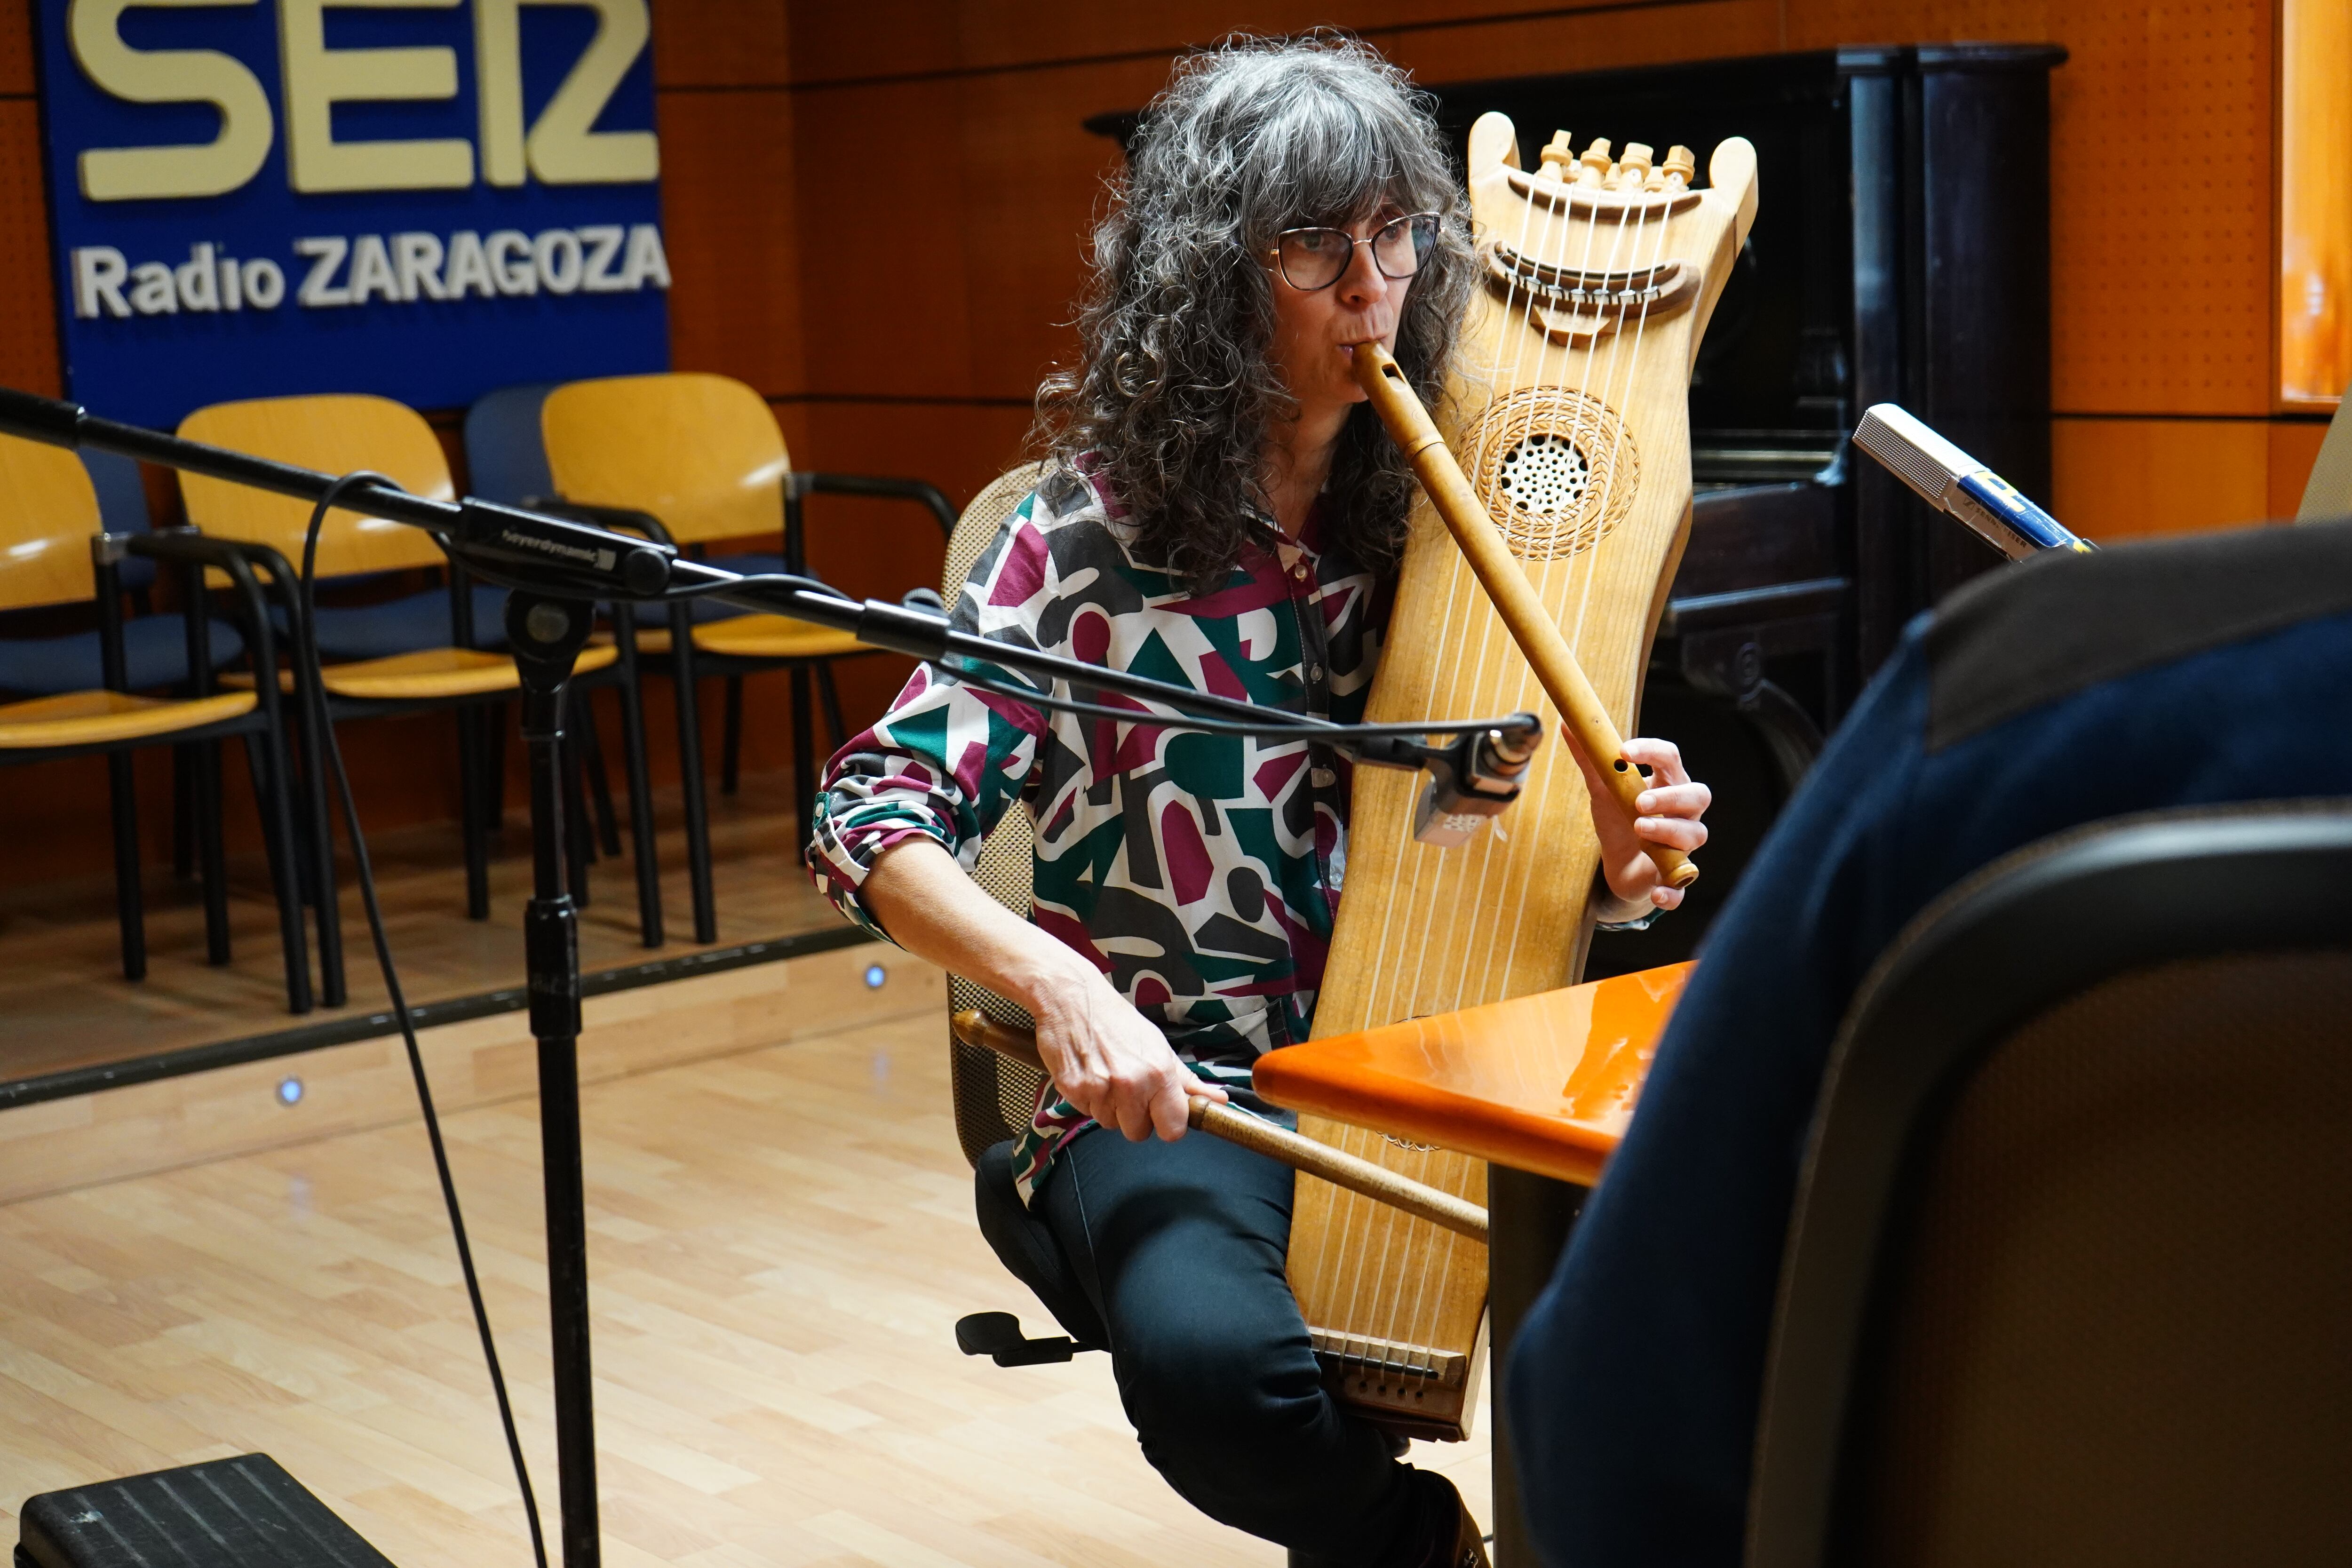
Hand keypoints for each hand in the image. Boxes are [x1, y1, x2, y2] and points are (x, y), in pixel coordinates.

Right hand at [1027, 970, 1226, 1141]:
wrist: (1071, 999)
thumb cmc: (1118, 1021)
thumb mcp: (1159, 1046)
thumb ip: (1188, 1081)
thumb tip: (1219, 1100)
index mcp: (1159, 1073)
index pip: (1173, 1130)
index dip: (1168, 1124)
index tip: (1162, 1114)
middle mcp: (1131, 1084)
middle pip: (1139, 1134)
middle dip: (1135, 1118)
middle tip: (1129, 1090)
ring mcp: (1099, 1089)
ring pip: (1111, 1125)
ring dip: (1110, 1108)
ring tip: (1107, 1076)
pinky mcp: (1073, 1091)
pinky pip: (1086, 1114)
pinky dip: (1088, 1100)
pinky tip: (1090, 1074)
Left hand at [1572, 736, 1711, 916]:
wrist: (1620, 867)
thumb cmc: (1619, 821)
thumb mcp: (1603, 791)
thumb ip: (1590, 761)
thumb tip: (1567, 724)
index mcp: (1669, 783)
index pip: (1671, 758)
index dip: (1652, 751)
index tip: (1624, 751)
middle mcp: (1685, 812)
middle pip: (1697, 795)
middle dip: (1671, 797)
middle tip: (1640, 802)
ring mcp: (1684, 845)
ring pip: (1695, 835)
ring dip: (1669, 832)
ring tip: (1640, 829)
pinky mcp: (1676, 877)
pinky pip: (1684, 885)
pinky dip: (1673, 891)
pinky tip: (1656, 890)